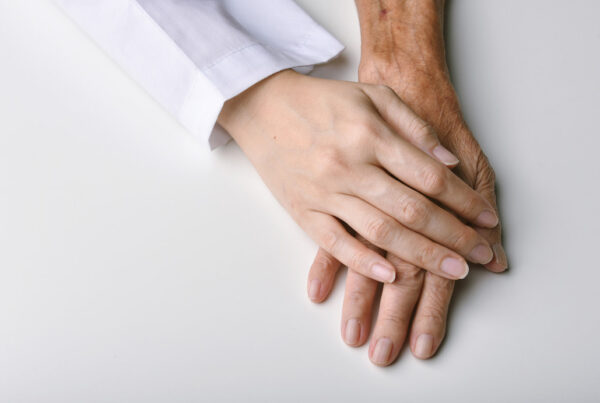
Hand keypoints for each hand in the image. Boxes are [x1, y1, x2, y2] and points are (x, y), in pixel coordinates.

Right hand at [307, 0, 506, 364]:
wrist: (263, 106)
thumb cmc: (322, 101)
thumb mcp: (374, 96)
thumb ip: (414, 127)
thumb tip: (449, 163)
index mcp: (370, 135)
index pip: (430, 177)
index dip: (465, 202)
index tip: (488, 220)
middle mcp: (350, 166)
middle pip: (413, 211)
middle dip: (455, 237)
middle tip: (482, 255)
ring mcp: (324, 192)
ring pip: (381, 232)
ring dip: (422, 256)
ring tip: (454, 271)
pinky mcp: (303, 210)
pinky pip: (335, 244)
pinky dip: (364, 263)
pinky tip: (392, 276)